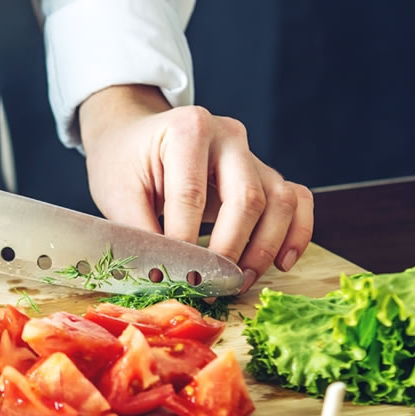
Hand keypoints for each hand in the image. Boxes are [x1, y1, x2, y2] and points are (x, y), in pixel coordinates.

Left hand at [78, 84, 313, 292]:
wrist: (134, 139)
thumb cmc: (124, 163)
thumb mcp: (117, 193)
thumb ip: (141, 233)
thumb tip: (163, 278)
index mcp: (188, 130)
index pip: (192, 195)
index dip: (184, 243)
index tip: (176, 278)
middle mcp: (228, 136)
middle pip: (247, 198)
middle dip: (230, 251)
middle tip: (211, 286)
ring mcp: (251, 154)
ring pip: (280, 202)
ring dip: (264, 249)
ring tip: (238, 282)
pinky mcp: (264, 174)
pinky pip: (296, 201)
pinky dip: (296, 233)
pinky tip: (280, 263)